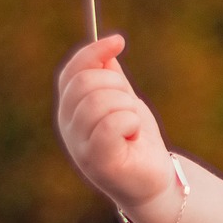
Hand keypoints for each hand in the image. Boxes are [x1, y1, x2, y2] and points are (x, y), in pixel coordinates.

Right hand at [55, 34, 173, 214]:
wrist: (154, 180)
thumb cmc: (138, 141)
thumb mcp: (124, 101)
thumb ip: (111, 77)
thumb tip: (106, 47)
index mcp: (70, 109)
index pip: (72, 72)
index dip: (93, 52)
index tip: (119, 41)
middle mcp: (68, 127)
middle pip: (86, 82)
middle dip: (118, 86)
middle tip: (131, 108)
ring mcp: (79, 145)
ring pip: (101, 101)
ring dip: (127, 108)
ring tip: (132, 128)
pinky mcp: (97, 161)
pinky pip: (112, 124)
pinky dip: (131, 123)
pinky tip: (133, 136)